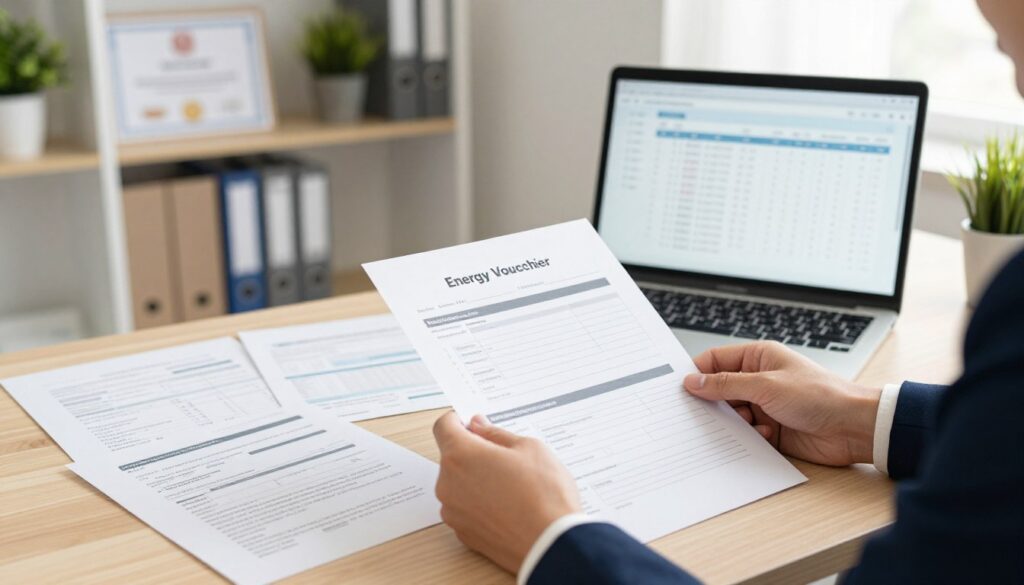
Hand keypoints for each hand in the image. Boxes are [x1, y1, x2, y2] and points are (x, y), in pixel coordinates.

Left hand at [432, 412, 580, 572]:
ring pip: (458, 484)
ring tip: (511, 485)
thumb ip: (496, 434)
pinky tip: (507, 506)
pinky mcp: (462, 533)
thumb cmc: (544, 495)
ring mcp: (453, 512)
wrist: (552, 545)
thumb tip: (479, 426)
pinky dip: (479, 502)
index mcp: (460, 455)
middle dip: (473, 452)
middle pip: (452, 457)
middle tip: (506, 457)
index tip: (472, 423)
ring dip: (476, 479)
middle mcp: (448, 484)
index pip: (443, 426)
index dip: (457, 420)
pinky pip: (465, 507)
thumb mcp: (528, 448)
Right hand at [683, 341, 880, 465]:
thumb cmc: (820, 395)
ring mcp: (764, 406)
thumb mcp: (766, 385)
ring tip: (746, 425)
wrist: (854, 427)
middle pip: (719, 390)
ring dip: (734, 423)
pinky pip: (746, 435)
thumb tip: (693, 381)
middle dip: (712, 403)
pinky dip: (750, 437)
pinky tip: (767, 435)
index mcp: (758, 358)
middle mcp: (759, 381)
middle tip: (698, 414)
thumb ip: (726, 384)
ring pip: (731, 415)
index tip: (679, 388)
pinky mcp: (770, 430)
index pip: (715, 361)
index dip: (697, 373)